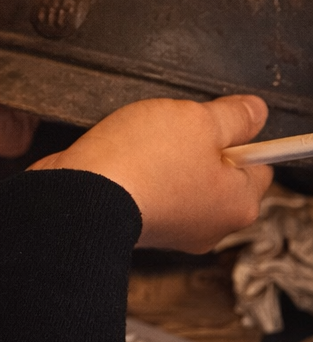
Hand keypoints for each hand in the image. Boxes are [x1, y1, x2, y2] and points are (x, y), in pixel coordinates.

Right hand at [31, 95, 272, 251]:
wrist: (81, 194)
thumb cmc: (141, 162)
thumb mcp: (199, 120)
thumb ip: (234, 115)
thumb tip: (255, 112)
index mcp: (238, 203)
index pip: (260, 164)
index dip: (239, 135)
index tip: (215, 120)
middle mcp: (211, 225)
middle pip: (220, 173)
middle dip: (199, 146)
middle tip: (176, 128)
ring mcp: (174, 229)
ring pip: (183, 179)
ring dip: (168, 157)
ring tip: (145, 141)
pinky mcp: (142, 225)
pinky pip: (152, 189)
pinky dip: (142, 173)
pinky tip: (126, 157)